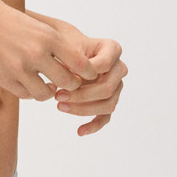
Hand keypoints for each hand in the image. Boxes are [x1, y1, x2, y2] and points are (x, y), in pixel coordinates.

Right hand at [0, 0, 100, 100]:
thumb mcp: (38, 27)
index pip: (80, 63)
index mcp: (48, 37)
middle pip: (67, 82)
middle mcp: (36, 53)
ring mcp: (19, 67)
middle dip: (70, 86)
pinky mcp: (4, 77)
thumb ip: (57, 46)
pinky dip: (30, 92)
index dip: (87, 73)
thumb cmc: (10, 22)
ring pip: (45, 93)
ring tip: (46, 85)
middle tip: (66, 84)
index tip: (85, 75)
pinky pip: (25, 94)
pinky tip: (28, 83)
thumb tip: (79, 67)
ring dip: (48, 92)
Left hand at [25, 10, 126, 136]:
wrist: (61, 51)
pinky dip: (93, 125)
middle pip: (108, 88)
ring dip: (84, 109)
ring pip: (108, 104)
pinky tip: (79, 131)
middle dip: (82, 95)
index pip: (104, 64)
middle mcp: (118, 68)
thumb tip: (70, 79)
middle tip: (58, 96)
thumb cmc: (63, 45)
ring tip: (60, 107)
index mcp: (112, 49)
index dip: (86, 73)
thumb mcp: (65, 46)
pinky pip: (105, 117)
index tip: (65, 76)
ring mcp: (115, 86)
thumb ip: (71, 59)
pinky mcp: (108, 100)